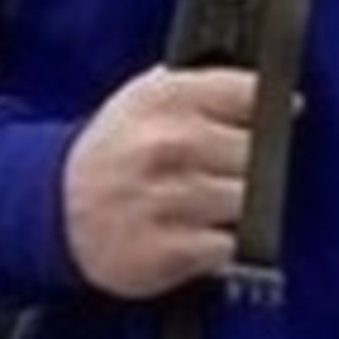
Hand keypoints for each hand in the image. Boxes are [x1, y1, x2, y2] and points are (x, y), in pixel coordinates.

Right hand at [61, 64, 257, 298]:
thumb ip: (201, 88)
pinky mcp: (164, 250)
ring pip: (242, 201)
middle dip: (246, 165)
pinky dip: (217, 245)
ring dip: (232, 208)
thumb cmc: (115, 153)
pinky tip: (195, 235)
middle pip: (252, 152)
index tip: (282, 116)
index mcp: (162, 98)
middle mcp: (163, 144)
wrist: (56, 210)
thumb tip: (271, 89)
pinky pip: (224, 246)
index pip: (248, 93)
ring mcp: (162, 199)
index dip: (272, 107)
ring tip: (204, 206)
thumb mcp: (143, 100)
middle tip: (222, 172)